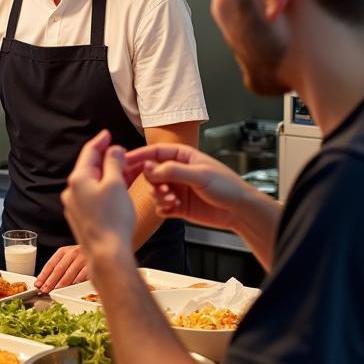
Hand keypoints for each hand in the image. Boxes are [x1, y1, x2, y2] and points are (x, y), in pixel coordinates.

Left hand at [35, 245, 88, 292]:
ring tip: (55, 290)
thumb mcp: (67, 258)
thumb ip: (58, 268)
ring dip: (61, 283)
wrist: (98, 248)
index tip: (38, 284)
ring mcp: (82, 258)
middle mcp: (72, 253)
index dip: (43, 275)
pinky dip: (76, 282)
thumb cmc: (80, 257)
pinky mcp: (91, 264)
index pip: (50, 264)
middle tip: (44, 290)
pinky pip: (82, 275)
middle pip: (59, 269)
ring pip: (69, 273)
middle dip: (50, 281)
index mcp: (64, 251)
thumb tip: (45, 282)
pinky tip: (71, 287)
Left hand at [60, 130, 136, 263]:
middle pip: (90, 167)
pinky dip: (104, 190)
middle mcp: (72, 191)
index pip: (89, 152)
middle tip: (122, 154)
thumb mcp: (116, 183)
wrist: (107, 253)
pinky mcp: (81, 218)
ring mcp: (74, 206)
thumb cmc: (113, 219)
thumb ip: (114, 163)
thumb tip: (113, 150)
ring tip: (124, 173)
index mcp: (78, 179)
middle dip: (106, 160)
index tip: (107, 134)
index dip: (100, 141)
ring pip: (92, 183)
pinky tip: (117, 192)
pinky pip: (92, 197)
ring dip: (107, 176)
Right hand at [123, 143, 250, 231]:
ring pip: (154, 190)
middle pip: (150, 172)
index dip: (139, 156)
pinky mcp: (178, 206)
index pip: (155, 152)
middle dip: (151, 181)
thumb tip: (148, 167)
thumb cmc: (226, 186)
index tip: (124, 162)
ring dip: (158, 195)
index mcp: (182, 156)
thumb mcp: (199, 175)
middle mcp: (177, 172)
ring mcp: (177, 188)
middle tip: (158, 188)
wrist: (239, 211)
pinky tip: (174, 208)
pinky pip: (160, 206)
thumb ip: (172, 170)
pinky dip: (163, 208)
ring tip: (171, 199)